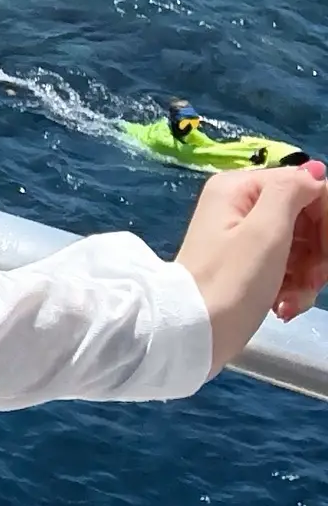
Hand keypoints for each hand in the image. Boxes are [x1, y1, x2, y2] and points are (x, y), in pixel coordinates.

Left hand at [179, 160, 327, 373]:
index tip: (326, 256)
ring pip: (299, 246)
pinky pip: (285, 267)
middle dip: (317, 253)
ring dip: (306, 277)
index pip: (306, 187)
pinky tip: (283, 307)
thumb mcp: (265, 232)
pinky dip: (291, 288)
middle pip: (305, 218)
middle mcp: (238, 205)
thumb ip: (291, 191)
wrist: (191, 334)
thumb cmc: (230, 283)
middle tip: (311, 282)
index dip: (325, 220)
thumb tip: (314, 171)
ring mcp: (241, 236)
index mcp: (240, 188)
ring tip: (291, 301)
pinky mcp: (245, 265)